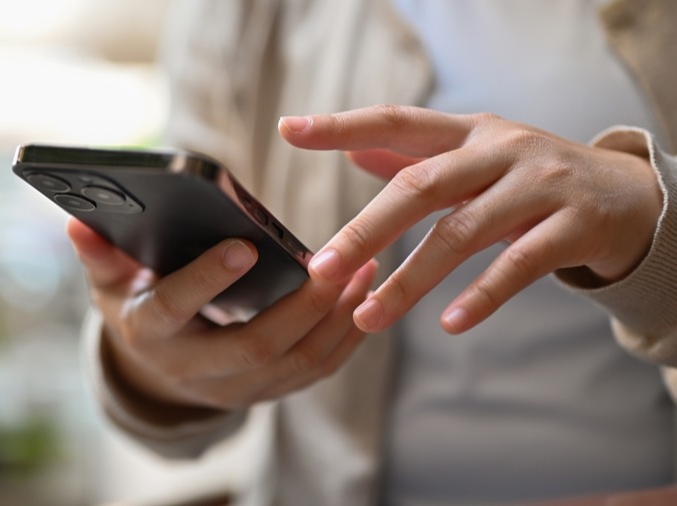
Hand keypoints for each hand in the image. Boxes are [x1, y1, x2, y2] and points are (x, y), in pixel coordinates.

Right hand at [67, 218, 376, 411]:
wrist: (159, 367)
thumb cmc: (137, 305)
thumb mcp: (110, 282)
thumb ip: (100, 254)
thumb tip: (77, 225)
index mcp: (151, 334)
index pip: (175, 309)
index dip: (207, 280)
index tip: (245, 245)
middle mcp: (194, 370)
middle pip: (254, 344)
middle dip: (300, 304)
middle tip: (335, 259)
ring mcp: (236, 388)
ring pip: (296, 362)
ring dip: (336, 318)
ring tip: (363, 268)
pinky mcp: (268, 391)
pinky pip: (315, 371)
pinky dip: (346, 337)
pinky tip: (364, 297)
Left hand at [279, 105, 662, 334]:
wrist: (630, 194)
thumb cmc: (533, 177)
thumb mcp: (476, 157)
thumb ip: (416, 156)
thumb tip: (351, 149)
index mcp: (468, 132)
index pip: (397, 120)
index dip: (341, 125)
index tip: (288, 131)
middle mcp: (500, 151)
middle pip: (420, 186)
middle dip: (365, 230)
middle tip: (320, 270)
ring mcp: (540, 186)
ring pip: (461, 233)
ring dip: (410, 281)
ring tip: (368, 319)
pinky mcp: (573, 226)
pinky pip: (518, 265)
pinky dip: (481, 296)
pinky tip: (449, 324)